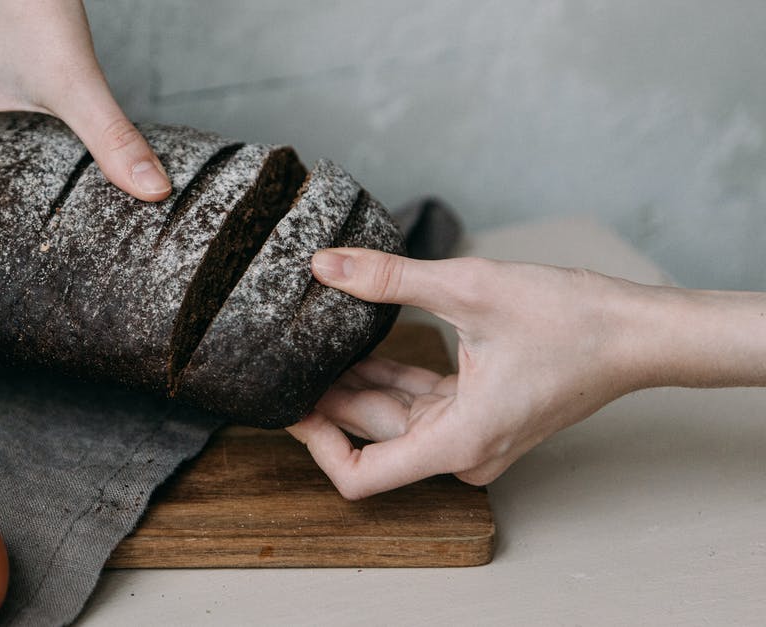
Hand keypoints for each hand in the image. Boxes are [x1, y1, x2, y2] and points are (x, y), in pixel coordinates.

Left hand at [286, 248, 765, 498]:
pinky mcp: (484, 417)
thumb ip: (388, 279)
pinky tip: (361, 348)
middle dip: (331, 401)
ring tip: (314, 348)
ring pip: (397, 420)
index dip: (317, 445)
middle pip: (375, 437)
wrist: (638, 332)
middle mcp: (464, 452)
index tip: (290, 407)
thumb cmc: (571, 319)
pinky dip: (394, 380)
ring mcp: (475, 438)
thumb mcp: (468, 288)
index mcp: (457, 441)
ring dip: (360, 386)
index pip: (362, 476)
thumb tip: (326, 265)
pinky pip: (424, 406)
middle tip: (287, 360)